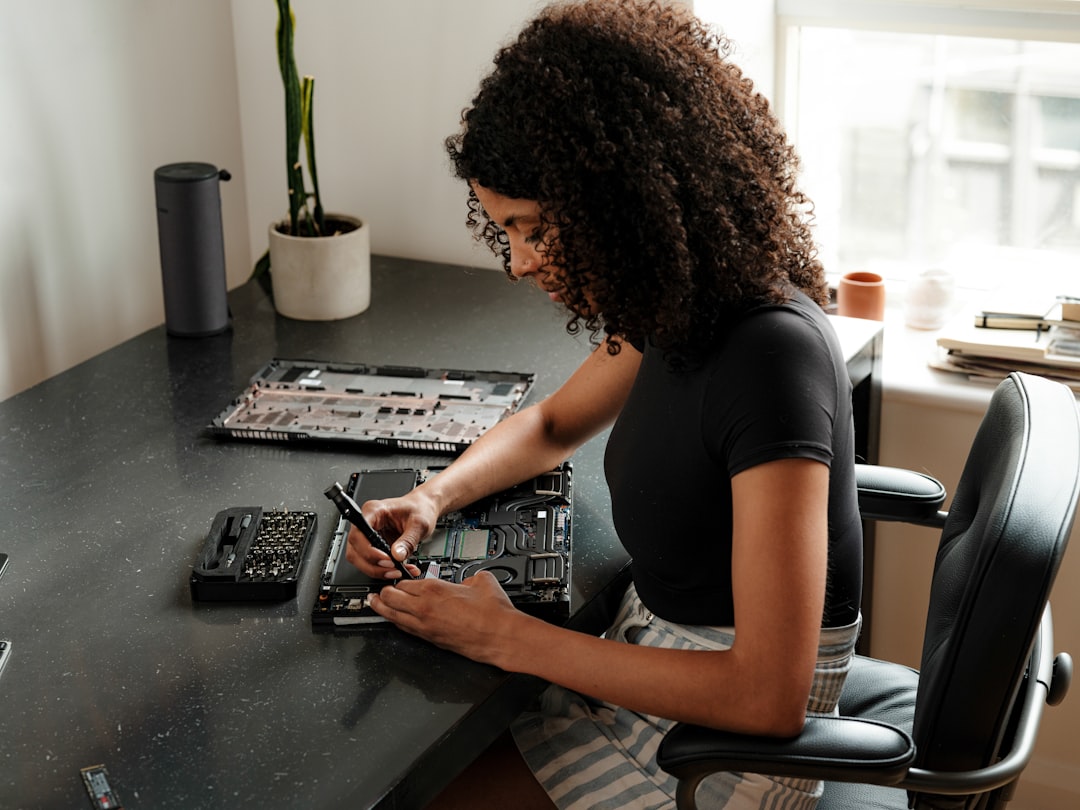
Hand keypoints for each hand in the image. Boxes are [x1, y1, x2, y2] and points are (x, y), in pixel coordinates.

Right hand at [344, 490, 433, 579]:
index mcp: (374, 511)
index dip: (368, 550)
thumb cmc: (419, 509)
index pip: (358, 533)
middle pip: (355, 550)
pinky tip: (400, 570)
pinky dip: (384, 571)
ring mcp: (368, 536)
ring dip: (377, 570)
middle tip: (393, 569)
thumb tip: (397, 556)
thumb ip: (408, 540)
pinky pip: (372, 563)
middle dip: (372, 565)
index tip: (386, 559)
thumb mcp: (419, 523)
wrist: (425, 508)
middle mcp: (367, 523)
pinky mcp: (374, 547)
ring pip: (360, 560)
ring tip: (397, 572)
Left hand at [369, 572, 525, 664]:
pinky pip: (405, 629)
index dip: (400, 578)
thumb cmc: (493, 612)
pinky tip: (394, 620)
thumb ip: (468, 577)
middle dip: (384, 592)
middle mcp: (425, 608)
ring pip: (393, 615)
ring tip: (374, 603)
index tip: (400, 577)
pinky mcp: (430, 639)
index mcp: (435, 589)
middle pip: (391, 597)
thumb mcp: (481, 580)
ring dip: (381, 608)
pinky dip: (396, 622)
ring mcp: (425, 626)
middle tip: (381, 589)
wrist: (500, 636)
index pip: (405, 581)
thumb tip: (467, 580)